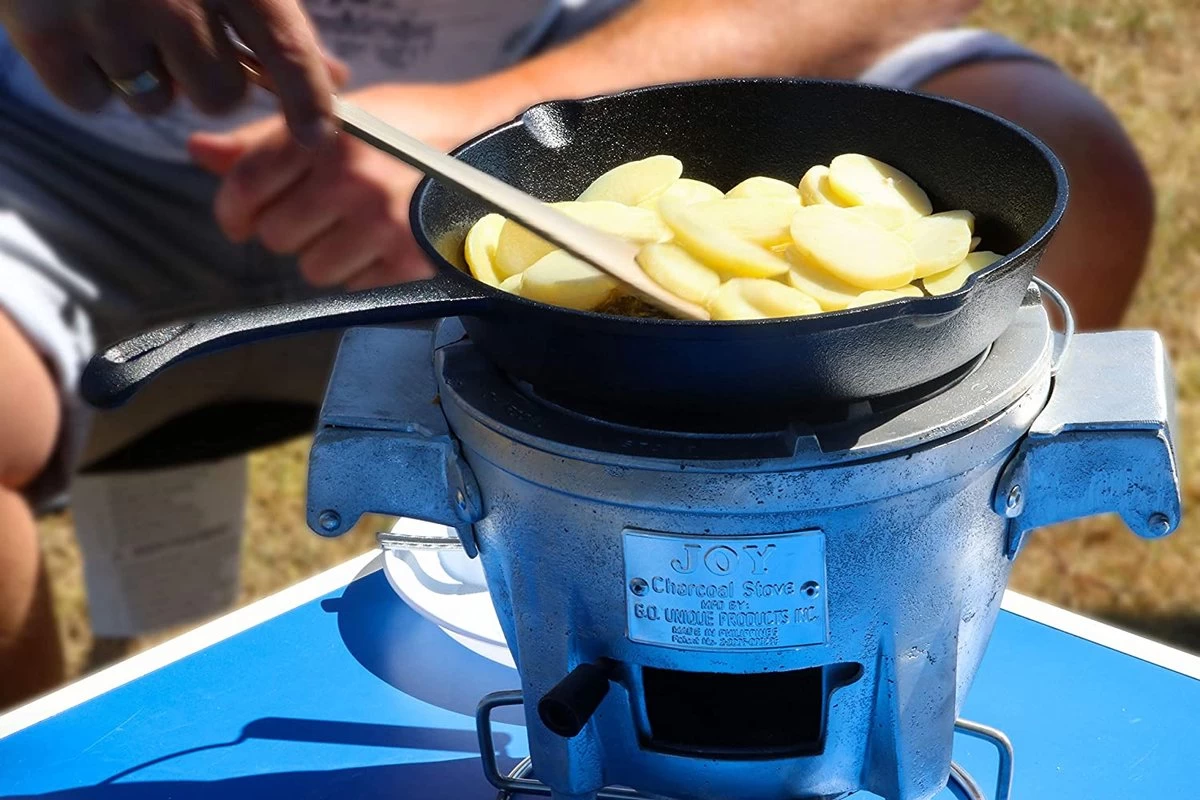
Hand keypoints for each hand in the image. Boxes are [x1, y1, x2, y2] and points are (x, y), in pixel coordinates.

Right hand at [0, 0, 334, 145]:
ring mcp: (104, 14)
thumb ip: (272, 12)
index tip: (317, 133)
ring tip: (121, 17)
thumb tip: (331, 76)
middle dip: (208, 79)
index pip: (285, 47)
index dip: (307, 100)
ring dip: (146, 77)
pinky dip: (90, 79)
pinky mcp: (44, 33)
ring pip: (154, 102)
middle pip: (219, 93)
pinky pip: (91, 101)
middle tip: (180, 37)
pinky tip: (80, 27)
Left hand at [188, 85, 489, 290]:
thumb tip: (200, 152)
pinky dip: (361, 273)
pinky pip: (354, 287)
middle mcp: (351, 180)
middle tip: (319, 215)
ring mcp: (382, 224)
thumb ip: (266, 140)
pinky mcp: (409, 259)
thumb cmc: (414, 128)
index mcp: (328, 135)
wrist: (494, 145)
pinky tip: (382, 245)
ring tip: (355, 230)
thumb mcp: (343, 117)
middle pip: (275, 236)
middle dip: (288, 231)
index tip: (240, 219)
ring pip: (312, 268)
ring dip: (325, 256)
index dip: (233, 210)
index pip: (247, 184)